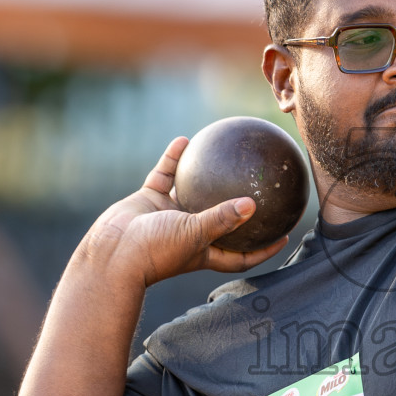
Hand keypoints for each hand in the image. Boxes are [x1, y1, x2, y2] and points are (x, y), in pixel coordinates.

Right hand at [86, 136, 289, 285]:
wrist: (111, 253)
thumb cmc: (155, 251)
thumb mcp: (195, 234)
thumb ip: (222, 218)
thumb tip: (253, 205)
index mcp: (203, 251)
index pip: (239, 255)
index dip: (262, 249)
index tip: (284, 237)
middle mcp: (189, 233)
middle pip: (219, 219)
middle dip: (236, 206)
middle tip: (259, 185)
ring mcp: (168, 216)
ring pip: (191, 191)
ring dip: (204, 174)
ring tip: (223, 152)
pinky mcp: (148, 200)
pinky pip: (165, 174)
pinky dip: (174, 159)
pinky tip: (185, 140)